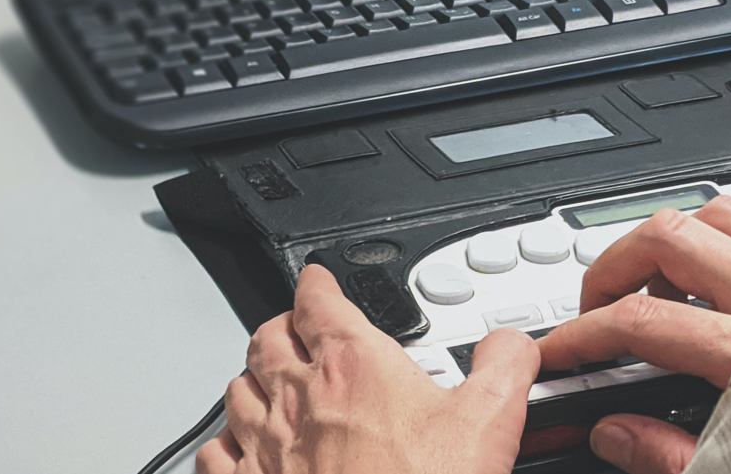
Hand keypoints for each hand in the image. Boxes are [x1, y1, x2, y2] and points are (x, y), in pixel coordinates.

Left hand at [196, 265, 540, 473]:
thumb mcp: (489, 421)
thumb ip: (504, 366)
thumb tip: (511, 344)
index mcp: (354, 366)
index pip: (318, 301)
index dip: (318, 282)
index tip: (320, 279)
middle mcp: (300, 398)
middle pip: (268, 339)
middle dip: (282, 325)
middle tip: (297, 325)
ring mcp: (268, 446)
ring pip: (239, 389)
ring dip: (253, 376)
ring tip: (269, 377)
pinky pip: (218, 451)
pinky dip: (227, 440)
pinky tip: (239, 446)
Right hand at [537, 196, 730, 473]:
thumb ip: (670, 457)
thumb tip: (613, 434)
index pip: (638, 323)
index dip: (581, 334)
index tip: (558, 351)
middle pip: (666, 239)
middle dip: (612, 265)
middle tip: (599, 302)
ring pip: (716, 212)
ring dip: (673, 240)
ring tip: (660, 279)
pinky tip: (728, 267)